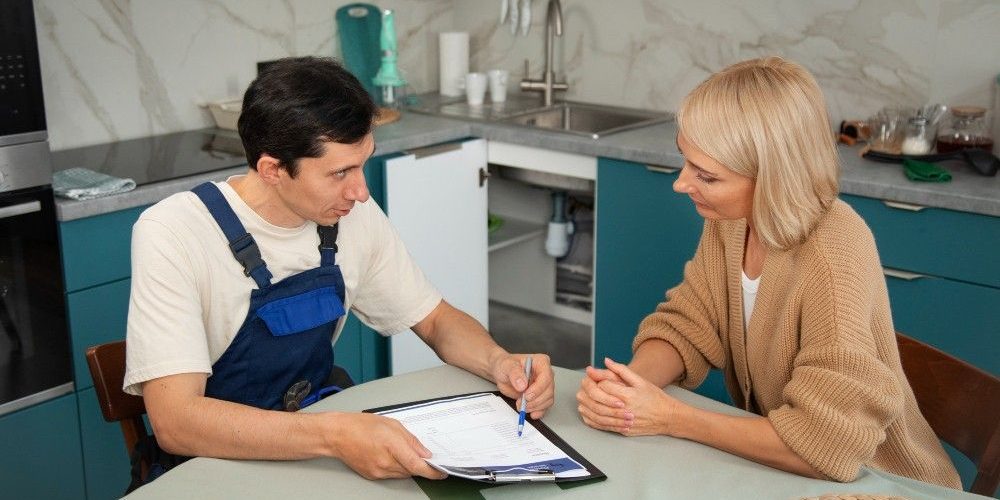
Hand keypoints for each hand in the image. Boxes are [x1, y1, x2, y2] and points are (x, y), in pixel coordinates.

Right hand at [331, 413, 446, 479]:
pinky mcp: (372, 476)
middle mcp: (385, 462)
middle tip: (421, 455)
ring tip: (399, 451)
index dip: (432, 471)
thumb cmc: (361, 425)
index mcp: (392, 445)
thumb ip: (411, 440)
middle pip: (412, 470)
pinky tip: (389, 456)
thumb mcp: (392, 424)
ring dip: (407, 466)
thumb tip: (425, 453)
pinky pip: (391, 475)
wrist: (338, 434)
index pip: (417, 465)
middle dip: (419, 464)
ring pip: (402, 474)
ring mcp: (378, 471)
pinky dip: (396, 468)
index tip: (441, 472)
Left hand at [491, 353, 553, 418]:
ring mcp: (543, 386)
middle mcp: (545, 374)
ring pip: (548, 400)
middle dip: (535, 400)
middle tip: (523, 403)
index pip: (546, 376)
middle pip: (549, 390)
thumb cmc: (505, 365)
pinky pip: (544, 406)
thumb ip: (515, 373)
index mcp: (541, 362)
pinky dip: (538, 411)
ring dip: (535, 406)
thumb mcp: (507, 365)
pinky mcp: (540, 396)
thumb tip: (522, 384)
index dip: (538, 388)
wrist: (501, 373)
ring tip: (522, 406)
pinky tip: (531, 413)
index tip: (527, 395)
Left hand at [581, 358, 684, 436]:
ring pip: (597, 415)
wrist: (668, 417)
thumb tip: (606, 361)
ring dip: (588, 406)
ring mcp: (623, 422)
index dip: (597, 380)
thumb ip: (622, 370)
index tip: (594, 377)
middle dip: (589, 392)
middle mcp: (624, 410)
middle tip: (584, 386)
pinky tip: (589, 413)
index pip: (605, 386)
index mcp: (628, 395)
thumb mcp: (641, 380)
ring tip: (584, 398)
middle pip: (598, 400)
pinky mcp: (623, 430)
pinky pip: (603, 426)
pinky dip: (593, 419)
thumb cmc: (655, 398)